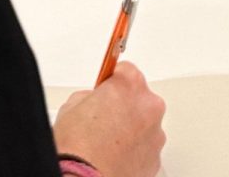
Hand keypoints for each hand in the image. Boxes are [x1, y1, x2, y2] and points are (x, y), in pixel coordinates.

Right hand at [53, 61, 165, 176]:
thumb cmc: (78, 146)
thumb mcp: (73, 105)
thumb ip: (91, 96)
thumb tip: (95, 101)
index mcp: (129, 85)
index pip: (125, 69)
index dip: (111, 80)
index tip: (106, 86)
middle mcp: (149, 106)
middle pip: (139, 97)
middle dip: (123, 105)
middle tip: (102, 117)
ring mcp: (155, 133)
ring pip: (144, 123)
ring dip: (130, 128)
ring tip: (106, 140)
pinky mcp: (156, 158)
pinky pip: (145, 146)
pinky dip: (134, 149)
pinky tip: (113, 154)